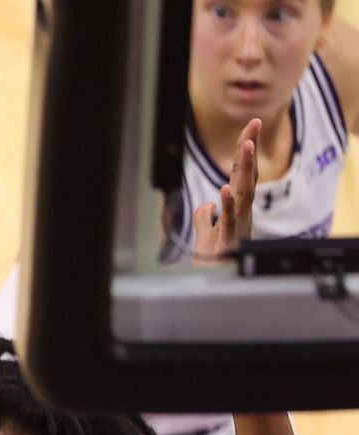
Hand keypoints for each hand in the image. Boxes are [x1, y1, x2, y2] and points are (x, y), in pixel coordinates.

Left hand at [193, 118, 259, 262]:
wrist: (214, 284)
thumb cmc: (214, 260)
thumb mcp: (207, 234)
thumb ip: (206, 217)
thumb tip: (206, 204)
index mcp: (237, 208)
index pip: (242, 173)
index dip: (246, 150)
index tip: (250, 126)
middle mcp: (242, 212)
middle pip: (247, 176)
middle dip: (250, 150)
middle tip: (253, 125)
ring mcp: (238, 224)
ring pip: (243, 192)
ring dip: (245, 169)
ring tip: (246, 147)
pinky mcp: (228, 239)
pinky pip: (229, 219)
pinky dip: (227, 204)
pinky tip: (224, 189)